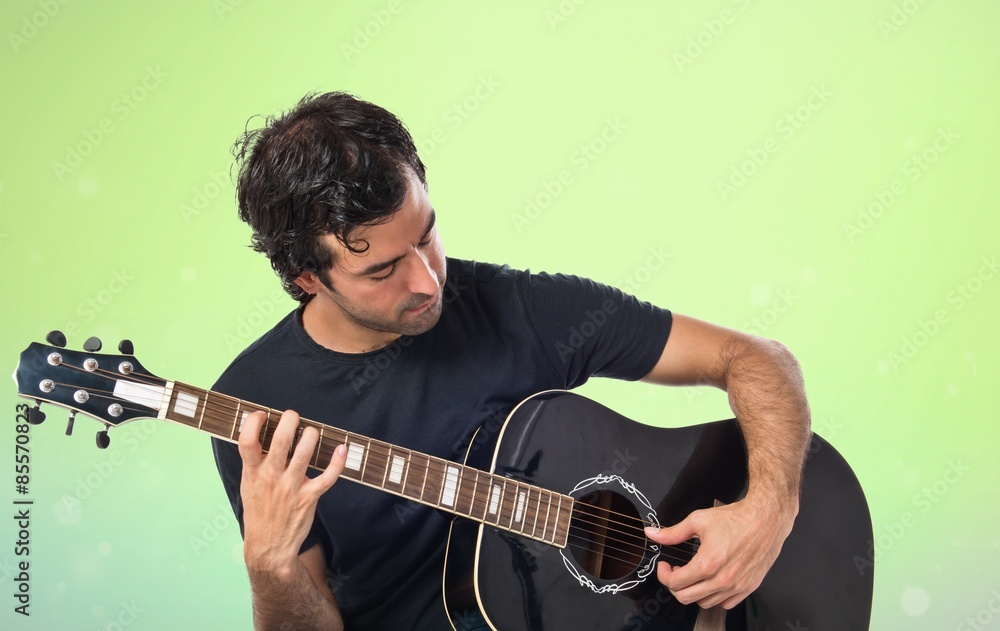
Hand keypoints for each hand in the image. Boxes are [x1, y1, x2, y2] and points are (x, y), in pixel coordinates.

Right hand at [238, 409, 346, 575]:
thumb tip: (261, 434)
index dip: (253, 422)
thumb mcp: (247, 486)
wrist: (269, 547)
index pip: (246, 441)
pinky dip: (337, 462)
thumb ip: (254, 462)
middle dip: (289, 421)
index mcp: (252, 473)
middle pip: (279, 441)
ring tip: (311, 431)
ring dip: (311, 436)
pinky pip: (327, 477)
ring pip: (304, 453)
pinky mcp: (308, 498)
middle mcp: (271, 477)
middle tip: (293, 416)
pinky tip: (342, 449)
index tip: (262, 415)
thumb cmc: (259, 513)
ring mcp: (291, 488)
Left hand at [644, 495, 795, 608]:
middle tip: (676, 570)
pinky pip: (725, 603)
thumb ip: (673, 532)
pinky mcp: (748, 588)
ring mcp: (736, 587)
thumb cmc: (736, 518)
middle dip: (675, 585)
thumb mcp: (698, 520)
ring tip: (694, 574)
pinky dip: (715, 596)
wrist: (766, 519)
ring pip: (704, 603)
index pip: (674, 583)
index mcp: (707, 564)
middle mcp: (722, 580)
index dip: (663, 574)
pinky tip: (712, 580)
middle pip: (686, 597)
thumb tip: (652, 533)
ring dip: (694, 591)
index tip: (665, 565)